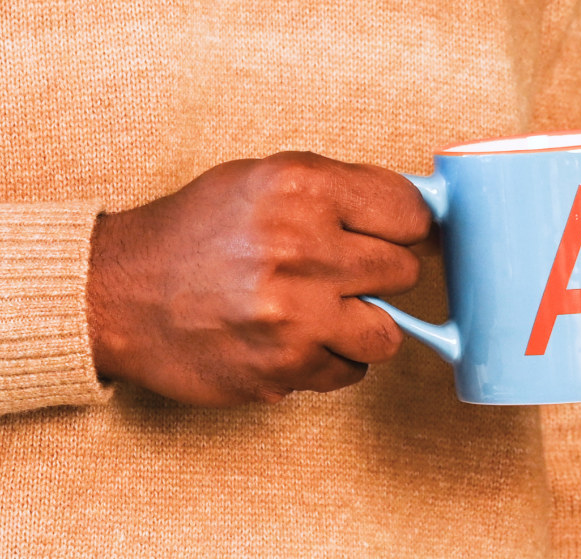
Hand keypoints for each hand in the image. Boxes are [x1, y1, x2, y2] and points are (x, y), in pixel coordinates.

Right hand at [86, 152, 431, 405]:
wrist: (117, 292)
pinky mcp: (283, 366)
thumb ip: (341, 193)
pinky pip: (351, 370)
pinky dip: (332, 360)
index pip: (410, 212)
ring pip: (388, 333)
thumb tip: (420, 214)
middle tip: (344, 274)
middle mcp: (301, 248)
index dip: (410, 228)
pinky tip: (294, 339)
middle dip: (381, 275)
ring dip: (364, 326)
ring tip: (324, 312)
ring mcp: (293, 314)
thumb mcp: (264, 181)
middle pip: (404, 272)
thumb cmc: (197, 233)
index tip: (402, 236)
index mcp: (301, 188)